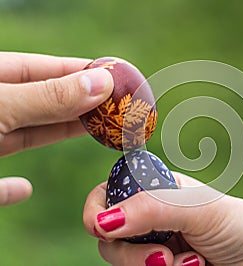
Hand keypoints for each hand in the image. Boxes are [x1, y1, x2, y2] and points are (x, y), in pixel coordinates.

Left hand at [0, 52, 112, 205]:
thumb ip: (47, 98)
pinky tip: (25, 189)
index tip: (114, 74)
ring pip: (21, 138)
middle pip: (38, 103)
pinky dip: (11, 189)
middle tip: (117, 107)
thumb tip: (102, 84)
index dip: (78, 70)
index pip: (40, 68)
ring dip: (55, 136)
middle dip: (78, 104)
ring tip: (96, 133)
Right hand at [83, 172, 242, 264]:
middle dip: (132, 253)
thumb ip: (153, 208)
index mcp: (155, 191)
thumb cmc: (240, 224)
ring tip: (194, 263)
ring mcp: (155, 246)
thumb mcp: (198, 209)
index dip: (97, 212)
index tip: (105, 229)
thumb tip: (102, 221)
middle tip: (165, 258)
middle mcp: (150, 218)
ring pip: (125, 263)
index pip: (107, 195)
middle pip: (109, 238)